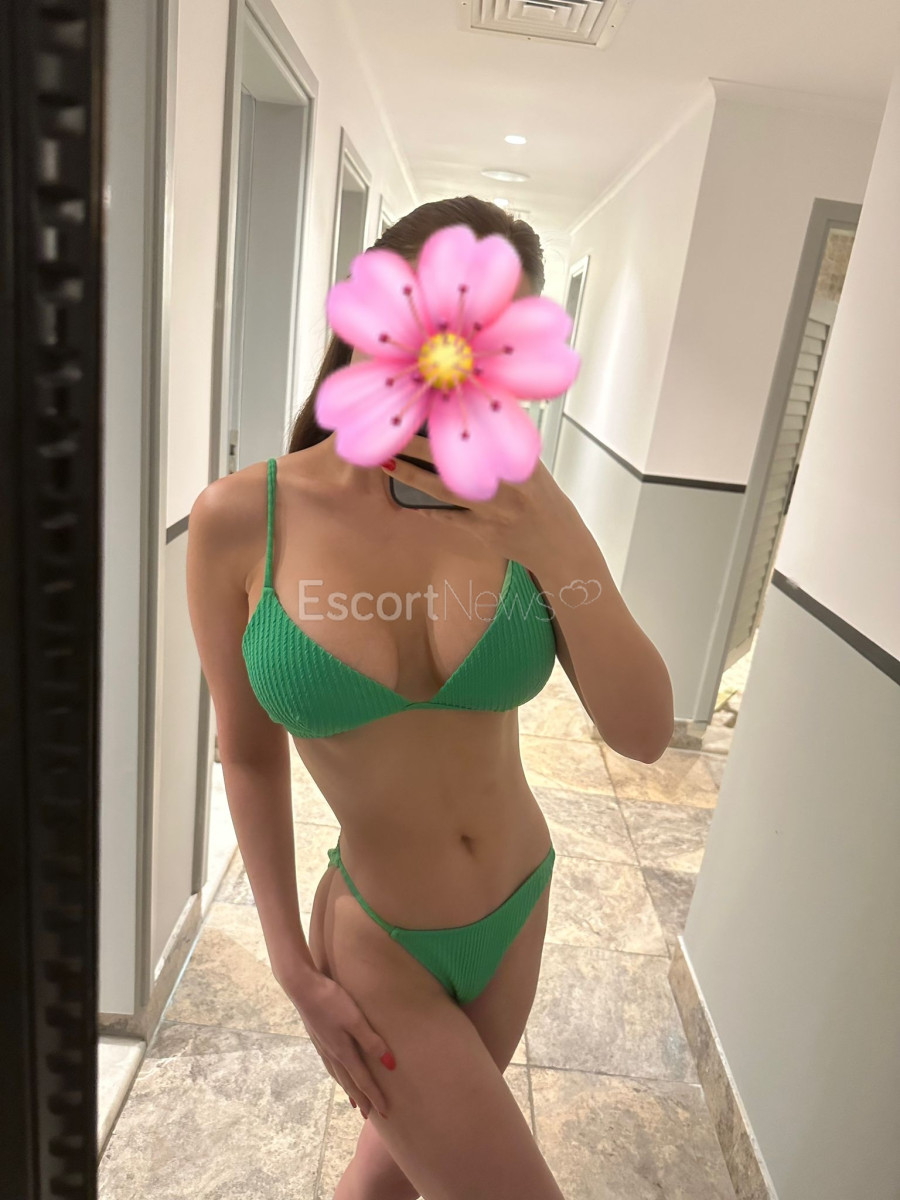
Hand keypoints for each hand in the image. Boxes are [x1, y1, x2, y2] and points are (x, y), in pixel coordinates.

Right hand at [281, 969, 395, 1119]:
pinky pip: (331, 1065)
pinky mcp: (318, 1037)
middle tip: (369, 1115)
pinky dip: (337, 1075)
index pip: (362, 1081)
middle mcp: (332, 1054)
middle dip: (361, 1099)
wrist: (302, 988)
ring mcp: (323, 1046)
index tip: (384, 1113)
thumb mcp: (355, 1019)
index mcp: (343, 1052)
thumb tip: (390, 1065)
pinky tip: (337, 1070)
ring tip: (354, 1100)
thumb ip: (371, 1041)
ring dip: (348, 1089)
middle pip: (349, 1082)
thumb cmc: (332, 1001)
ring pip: (338, 1075)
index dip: (374, 1097)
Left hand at [382, 433, 581, 572]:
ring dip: (412, 477)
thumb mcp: (532, 465)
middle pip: (454, 458)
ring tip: (387, 464)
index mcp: (518, 459)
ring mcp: (492, 508)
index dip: (446, 419)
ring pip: (443, 490)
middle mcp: (505, 482)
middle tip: (392, 431)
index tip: (422, 408)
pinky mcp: (482, 531)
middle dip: (418, 444)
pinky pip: (448, 518)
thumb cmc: (543, 500)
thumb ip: (505, 443)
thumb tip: (474, 414)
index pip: (478, 432)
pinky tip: (405, 501)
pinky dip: (426, 509)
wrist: (559, 543)